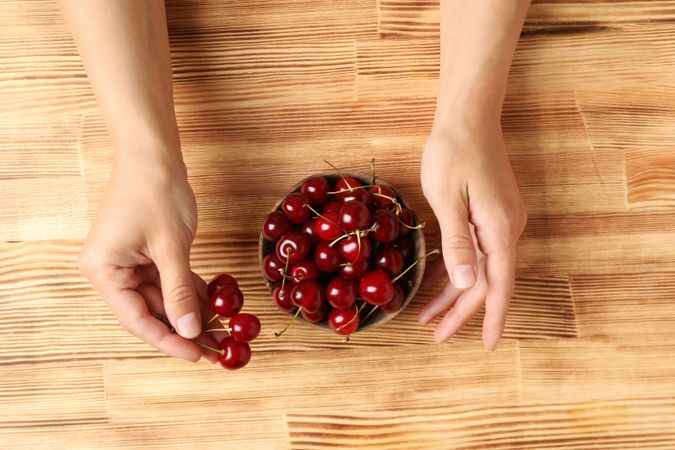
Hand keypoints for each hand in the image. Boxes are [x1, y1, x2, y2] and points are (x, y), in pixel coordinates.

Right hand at [79, 149, 219, 361]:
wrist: (153, 155)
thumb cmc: (156, 193)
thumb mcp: (172, 247)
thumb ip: (180, 291)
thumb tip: (192, 330)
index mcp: (104, 272)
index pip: (137, 320)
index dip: (168, 341)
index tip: (197, 356)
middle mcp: (110, 272)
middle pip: (150, 312)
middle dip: (185, 328)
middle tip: (216, 348)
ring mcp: (127, 263)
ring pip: (162, 299)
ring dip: (191, 312)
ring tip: (221, 329)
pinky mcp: (144, 254)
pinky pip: (167, 281)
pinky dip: (189, 291)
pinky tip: (215, 304)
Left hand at [419, 117, 526, 349]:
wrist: (468, 117)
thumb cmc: (453, 152)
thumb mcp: (447, 197)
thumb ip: (457, 242)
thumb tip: (464, 285)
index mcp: (498, 229)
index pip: (499, 285)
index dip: (494, 318)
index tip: (489, 345)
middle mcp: (506, 229)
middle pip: (487, 282)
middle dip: (463, 312)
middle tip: (437, 337)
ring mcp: (500, 221)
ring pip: (479, 269)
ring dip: (455, 294)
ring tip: (429, 317)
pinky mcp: (490, 213)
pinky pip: (475, 251)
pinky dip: (456, 269)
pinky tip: (438, 281)